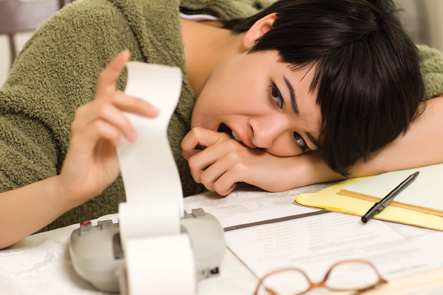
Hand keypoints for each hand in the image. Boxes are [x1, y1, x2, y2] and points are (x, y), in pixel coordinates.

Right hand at [57, 50, 158, 206]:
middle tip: (154, 113)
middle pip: (114, 95)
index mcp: (101, 111)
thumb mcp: (126, 142)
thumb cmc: (103, 164)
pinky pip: (100, 126)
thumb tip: (153, 118)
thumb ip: (134, 127)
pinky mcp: (79, 135)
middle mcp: (89, 111)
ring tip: (133, 139)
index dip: (115, 66)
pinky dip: (114, 134)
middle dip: (138, 103)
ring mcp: (82, 122)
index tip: (126, 54)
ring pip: (107, 108)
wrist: (84, 186)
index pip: (105, 82)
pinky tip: (118, 145)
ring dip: (126, 123)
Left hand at [181, 127, 328, 194]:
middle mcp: (226, 144)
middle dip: (199, 177)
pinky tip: (233, 186)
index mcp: (224, 138)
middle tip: (211, 180)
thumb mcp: (236, 154)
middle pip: (193, 162)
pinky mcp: (240, 168)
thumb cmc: (261, 164)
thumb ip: (216, 153)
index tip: (195, 160)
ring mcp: (233, 155)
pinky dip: (223, 190)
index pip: (194, 133)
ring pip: (205, 178)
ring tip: (225, 183)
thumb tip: (191, 158)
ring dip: (213, 186)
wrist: (285, 169)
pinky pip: (218, 185)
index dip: (187, 148)